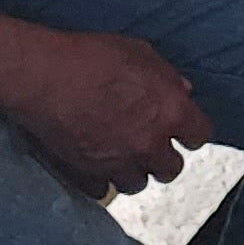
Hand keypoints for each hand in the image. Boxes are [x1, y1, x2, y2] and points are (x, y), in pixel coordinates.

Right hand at [8, 27, 213, 191]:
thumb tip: (182, 90)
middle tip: (153, 145)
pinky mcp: (87, 175)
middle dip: (164, 158)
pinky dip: (101, 180)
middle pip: (171, 169)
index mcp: (170, 112)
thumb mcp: (141, 53)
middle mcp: (148, 144)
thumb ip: (167, 77)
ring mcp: (117, 164)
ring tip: (123, 155)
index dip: (192, 132)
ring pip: (137, 183)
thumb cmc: (91, 59)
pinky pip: (103, 191)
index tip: (184, 131)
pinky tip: (96, 164)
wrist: (44, 78)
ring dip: (134, 171)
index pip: (199, 135)